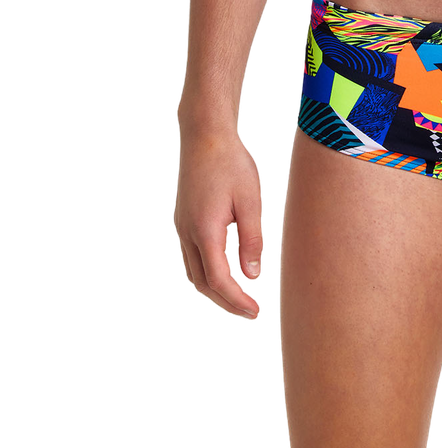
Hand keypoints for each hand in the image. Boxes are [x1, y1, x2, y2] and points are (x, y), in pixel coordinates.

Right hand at [173, 128, 263, 320]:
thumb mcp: (249, 201)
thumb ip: (251, 239)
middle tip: (248, 312)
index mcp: (205, 231)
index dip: (236, 300)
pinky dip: (208, 270)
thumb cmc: (231, 163)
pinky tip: (226, 269)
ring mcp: (182, 226)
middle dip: (224, 301)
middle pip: (201, 282)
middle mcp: (187, 233)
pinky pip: (193, 255)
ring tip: (239, 297)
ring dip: (215, 288)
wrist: (205, 135)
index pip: (218, 280)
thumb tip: (252, 276)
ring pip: (194, 270)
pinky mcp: (184, 218)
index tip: (255, 312)